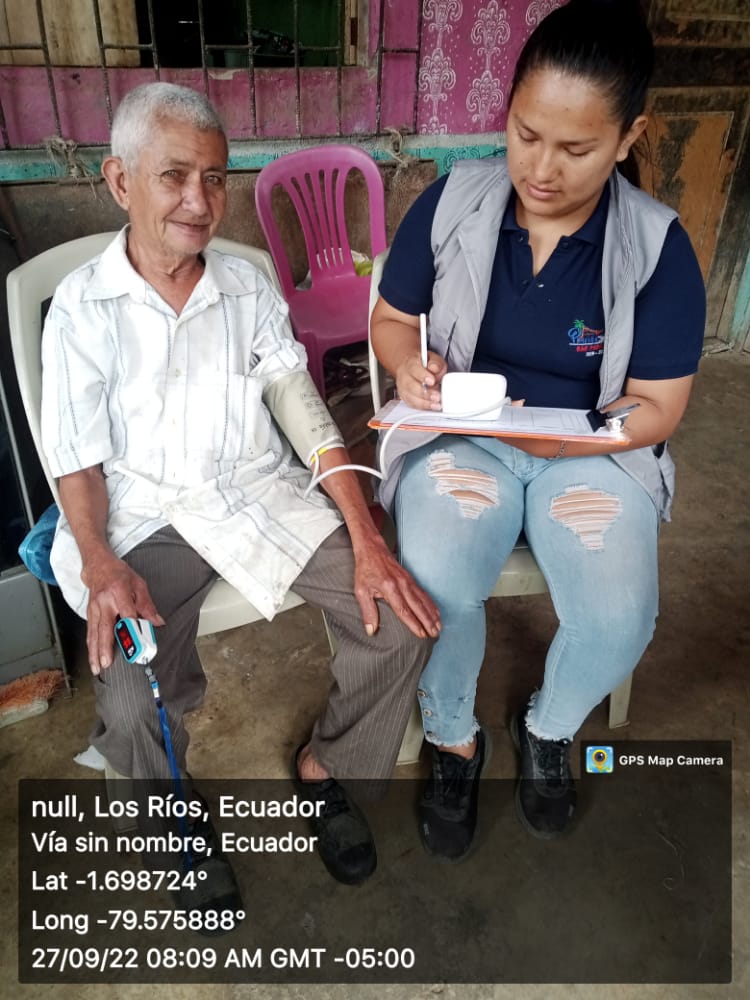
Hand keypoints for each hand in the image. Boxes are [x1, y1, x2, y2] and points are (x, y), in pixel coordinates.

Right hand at [81, 552, 163, 673]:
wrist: (98, 566)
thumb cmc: (120, 574)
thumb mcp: (139, 584)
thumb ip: (147, 604)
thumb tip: (157, 622)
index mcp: (118, 591)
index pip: (127, 612)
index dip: (131, 627)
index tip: (136, 640)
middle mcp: (104, 601)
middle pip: (105, 627)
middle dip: (105, 647)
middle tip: (106, 663)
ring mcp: (94, 608)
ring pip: (94, 633)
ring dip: (95, 652)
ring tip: (97, 668)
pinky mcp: (89, 613)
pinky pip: (90, 632)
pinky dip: (91, 647)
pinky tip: (93, 659)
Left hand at [352, 534, 440, 639]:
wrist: (372, 549)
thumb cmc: (365, 570)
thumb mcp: (361, 591)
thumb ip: (368, 611)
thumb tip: (371, 630)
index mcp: (390, 588)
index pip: (404, 610)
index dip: (413, 624)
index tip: (421, 635)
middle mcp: (402, 585)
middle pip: (418, 607)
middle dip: (428, 622)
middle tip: (435, 635)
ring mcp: (408, 581)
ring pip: (423, 600)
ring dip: (432, 614)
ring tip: (439, 627)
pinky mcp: (411, 579)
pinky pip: (423, 593)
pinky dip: (431, 604)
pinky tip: (435, 612)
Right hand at [395, 351, 447, 410]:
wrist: (414, 368)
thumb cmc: (425, 365)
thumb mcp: (434, 359)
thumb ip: (436, 363)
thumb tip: (434, 368)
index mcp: (411, 363)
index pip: (414, 369)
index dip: (422, 376)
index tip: (432, 381)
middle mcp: (404, 375)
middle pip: (410, 386)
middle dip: (425, 393)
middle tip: (437, 396)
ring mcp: (403, 387)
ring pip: (410, 397)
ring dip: (424, 402)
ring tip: (436, 404)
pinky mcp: (405, 397)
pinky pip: (412, 404)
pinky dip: (422, 406)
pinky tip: (431, 406)